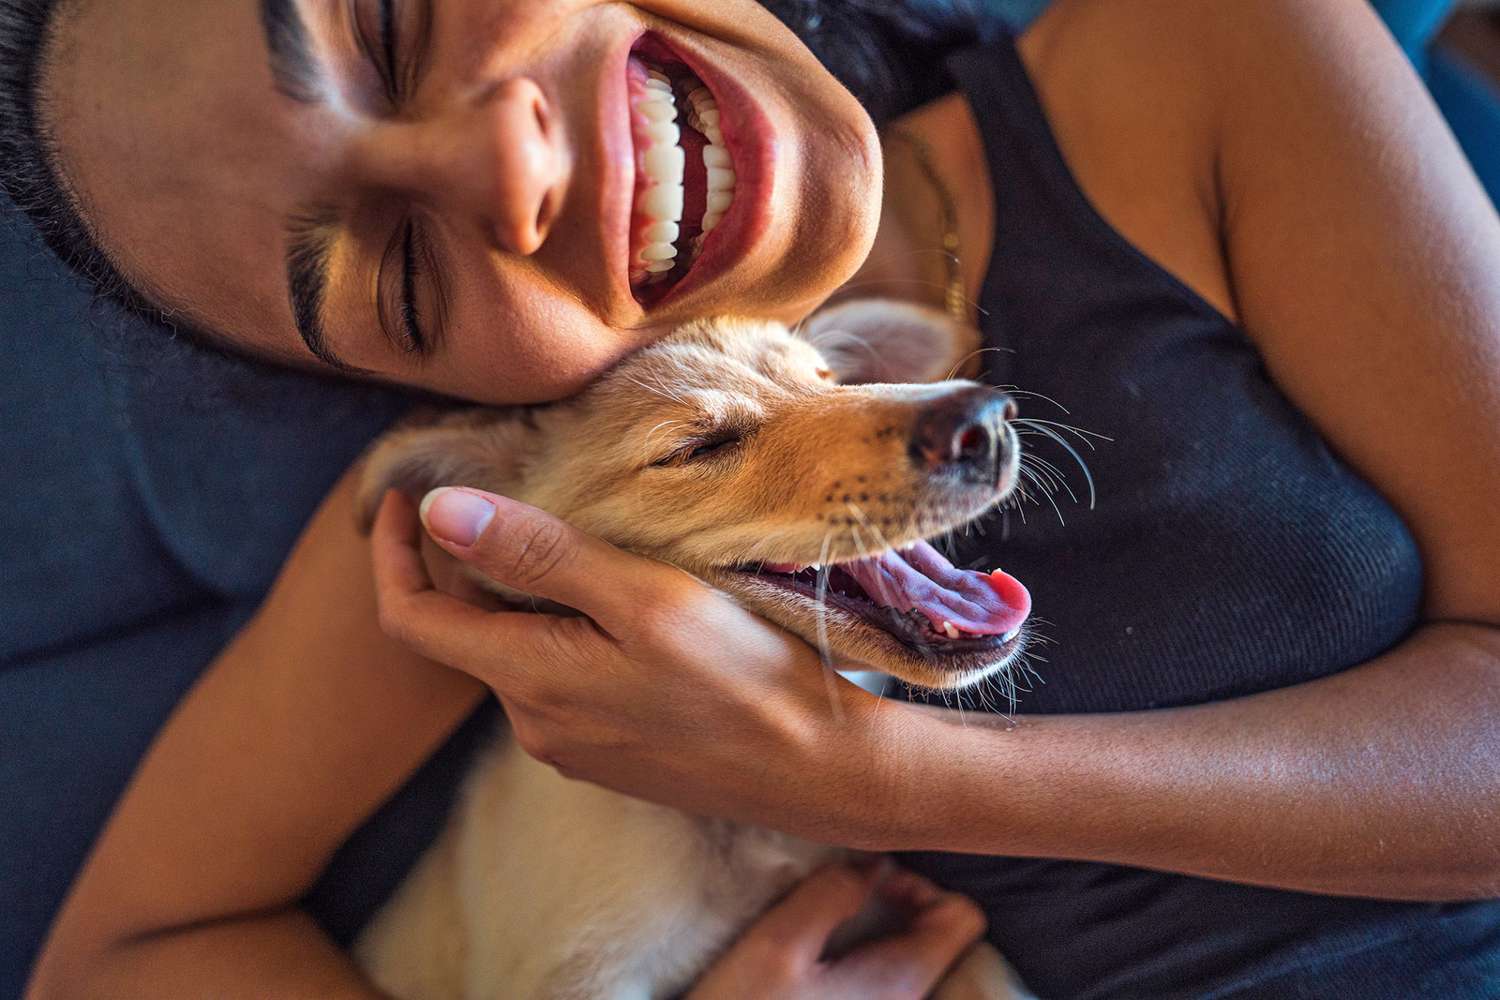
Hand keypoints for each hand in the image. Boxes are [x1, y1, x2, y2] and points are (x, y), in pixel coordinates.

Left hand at [369, 487, 899, 845]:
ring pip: (519, 654)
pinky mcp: (610, 755)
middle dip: (472, 564)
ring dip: (528, 598)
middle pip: (467, 631)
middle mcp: (534, 724)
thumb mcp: (643, 597)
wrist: (819, 770)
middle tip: (516, 495)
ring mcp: (572, 747)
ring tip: (585, 543)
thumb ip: (540, 555)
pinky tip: (622, 607)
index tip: (403, 496)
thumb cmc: (744, 676)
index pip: (410, 618)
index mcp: (528, 680)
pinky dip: (566, 634)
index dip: (391, 553)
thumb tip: (437, 510)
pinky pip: (560, 683)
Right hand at [689, 862, 987, 999]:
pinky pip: (882, 980)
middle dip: (895, 904)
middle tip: (840, 896)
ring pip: (908, 957)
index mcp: (902, 982)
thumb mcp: (778, 944)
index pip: (964, 916)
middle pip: (939, 936)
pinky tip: (817, 958)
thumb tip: (872, 863)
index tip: (867, 883)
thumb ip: (832, 894)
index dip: (921, 885)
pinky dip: (861, 957)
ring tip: (825, 922)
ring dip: (874, 930)